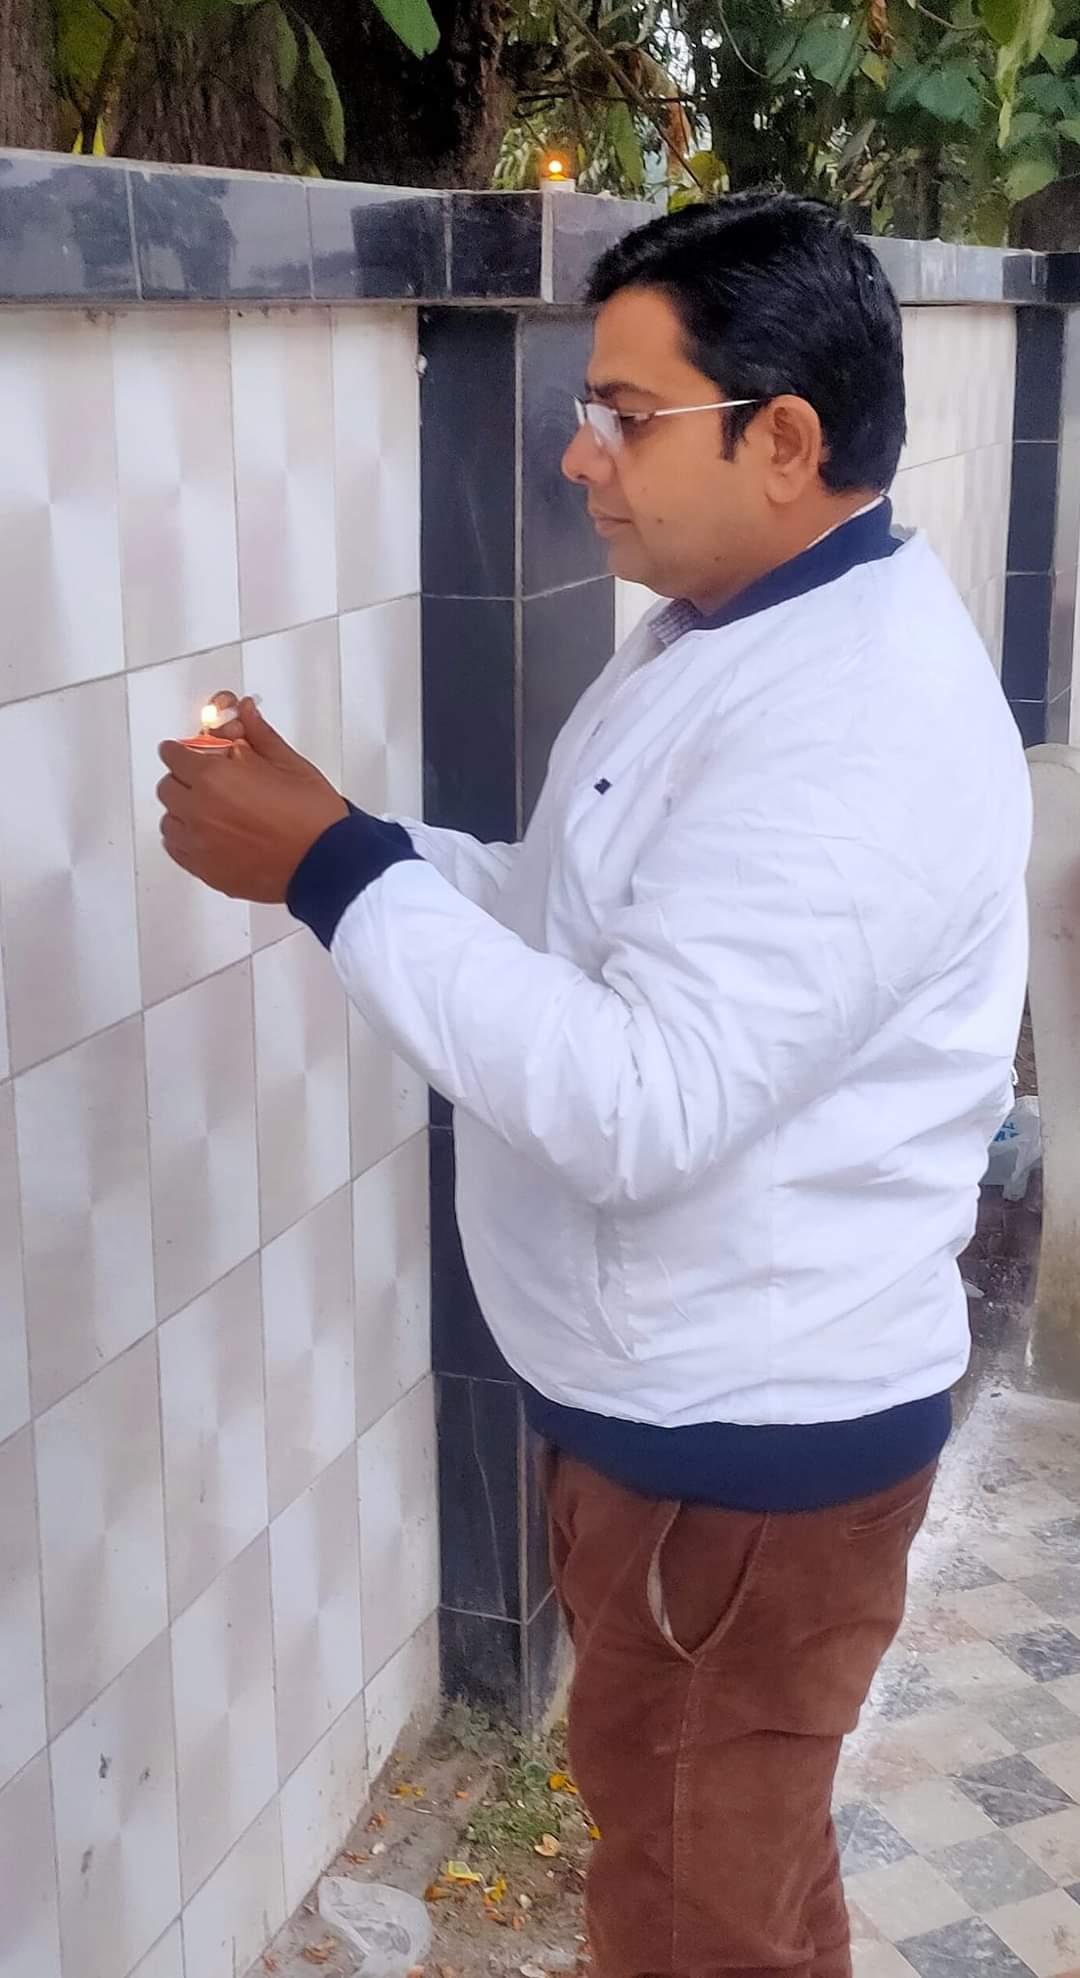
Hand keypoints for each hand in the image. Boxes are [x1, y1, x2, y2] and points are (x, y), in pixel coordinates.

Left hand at [157, 697, 347, 902]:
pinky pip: (177, 849)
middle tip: (206, 780)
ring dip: (183, 811)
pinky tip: (206, 834)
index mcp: (215, 777)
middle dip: (183, 779)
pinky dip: (185, 839)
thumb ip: (258, 735)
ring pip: (169, 820)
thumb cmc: (312, 820)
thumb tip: (246, 713)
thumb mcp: (289, 764)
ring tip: (210, 810)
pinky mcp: (206, 870)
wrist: (326, 863)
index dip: (184, 750)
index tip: (190, 752)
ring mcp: (200, 843)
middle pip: (167, 787)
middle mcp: (200, 810)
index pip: (174, 754)